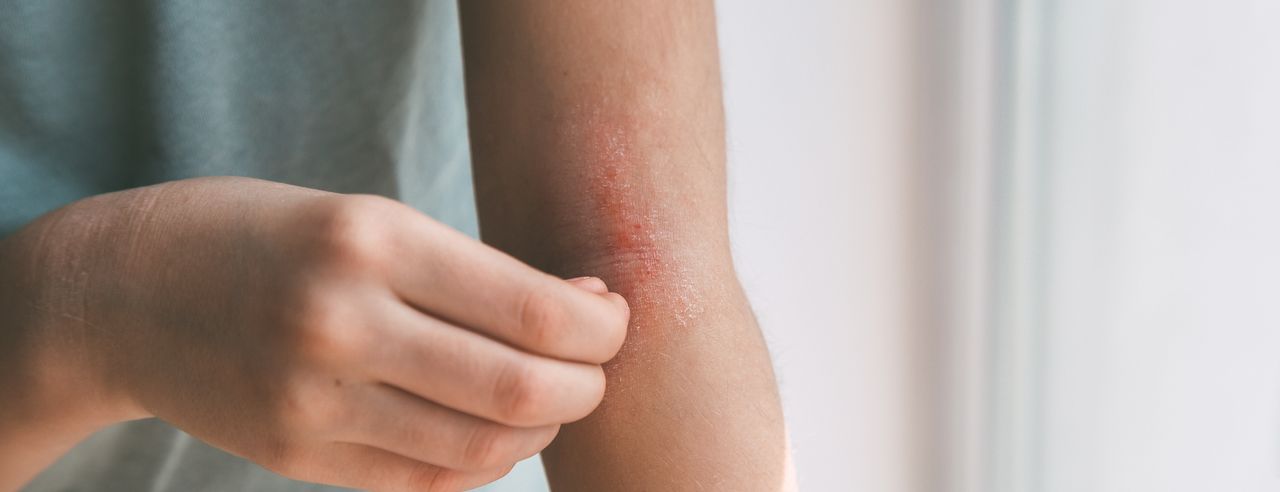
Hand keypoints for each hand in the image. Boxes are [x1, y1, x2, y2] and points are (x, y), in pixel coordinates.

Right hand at [1, 177, 628, 490]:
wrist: (127, 292)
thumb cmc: (267, 237)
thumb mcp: (366, 217)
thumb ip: (470, 270)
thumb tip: (586, 309)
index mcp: (370, 242)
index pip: (534, 313)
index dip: (601, 329)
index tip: (612, 318)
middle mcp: (341, 325)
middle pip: (519, 390)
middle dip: (587, 388)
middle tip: (597, 370)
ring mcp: (313, 402)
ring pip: (481, 448)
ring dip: (540, 431)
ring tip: (550, 399)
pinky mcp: (295, 457)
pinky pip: (426, 479)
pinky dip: (483, 462)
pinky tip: (496, 433)